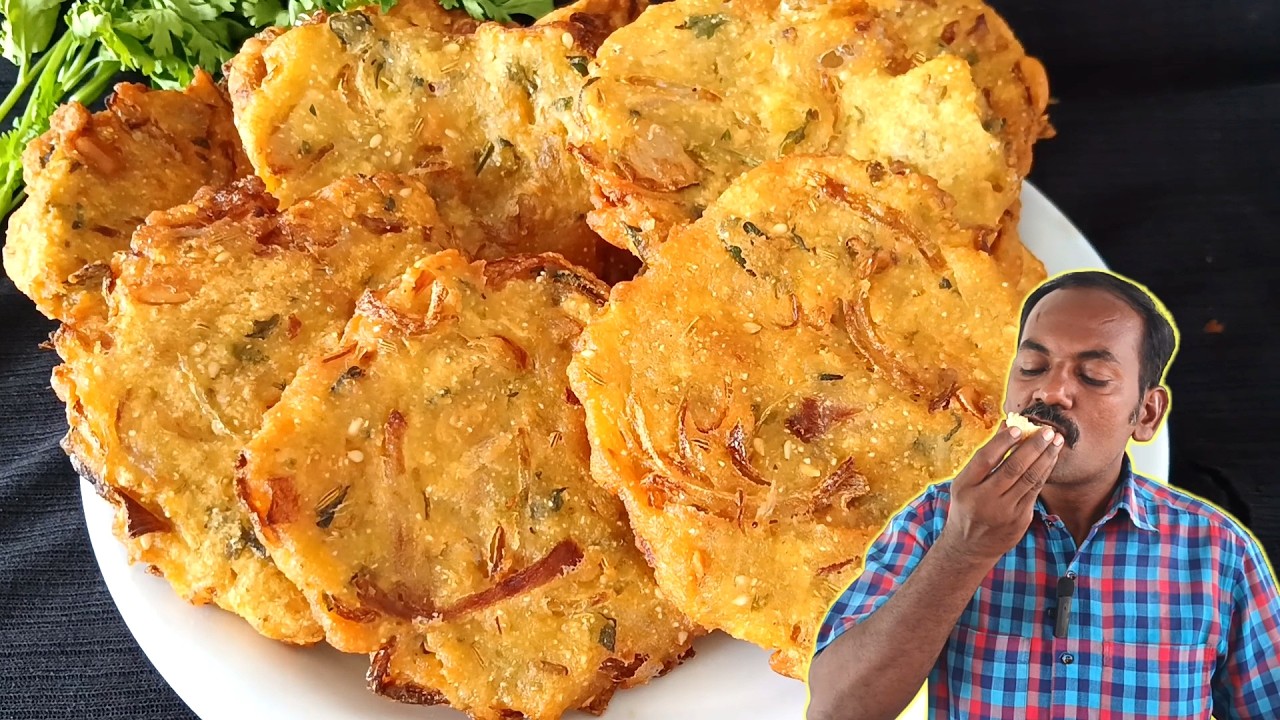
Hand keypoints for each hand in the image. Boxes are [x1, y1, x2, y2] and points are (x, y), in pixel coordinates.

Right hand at [938, 424, 1063, 564]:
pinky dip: (1045, 472)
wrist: (969, 546)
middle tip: (1048, 431)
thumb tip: (1005, 429)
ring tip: (1056, 441)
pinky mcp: (1020, 519)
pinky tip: (1051, 459)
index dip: (1002, 442)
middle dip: (1034, 447)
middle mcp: (984, 499)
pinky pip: (1035, 491)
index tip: (1017, 428)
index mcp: (965, 487)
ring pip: (1030, 479)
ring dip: (1046, 457)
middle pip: (1013, 468)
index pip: (985, 459)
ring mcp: (1004, 511)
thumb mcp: (964, 484)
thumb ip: (983, 460)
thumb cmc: (967, 506)